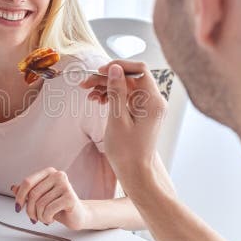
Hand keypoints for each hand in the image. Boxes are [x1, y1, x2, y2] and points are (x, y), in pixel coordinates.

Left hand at [12, 168, 90, 229]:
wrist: (78, 215)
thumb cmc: (59, 206)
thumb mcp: (40, 198)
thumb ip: (28, 192)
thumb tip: (13, 188)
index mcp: (49, 172)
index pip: (27, 182)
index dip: (19, 196)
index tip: (18, 207)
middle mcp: (58, 175)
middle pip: (32, 194)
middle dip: (29, 210)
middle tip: (33, 218)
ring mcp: (65, 185)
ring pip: (40, 204)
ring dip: (39, 216)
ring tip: (45, 218)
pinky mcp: (70, 197)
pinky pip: (49, 210)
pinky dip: (46, 218)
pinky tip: (51, 219)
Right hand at [83, 61, 174, 196]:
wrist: (135, 173)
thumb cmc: (127, 152)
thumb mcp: (117, 119)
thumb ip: (117, 92)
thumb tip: (115, 69)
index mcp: (153, 101)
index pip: (139, 70)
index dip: (119, 67)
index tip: (100, 71)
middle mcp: (154, 101)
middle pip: (130, 79)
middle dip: (107, 79)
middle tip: (86, 84)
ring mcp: (148, 107)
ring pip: (126, 87)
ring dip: (107, 88)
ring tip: (89, 95)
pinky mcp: (142, 113)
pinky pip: (127, 98)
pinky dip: (112, 97)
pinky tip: (98, 101)